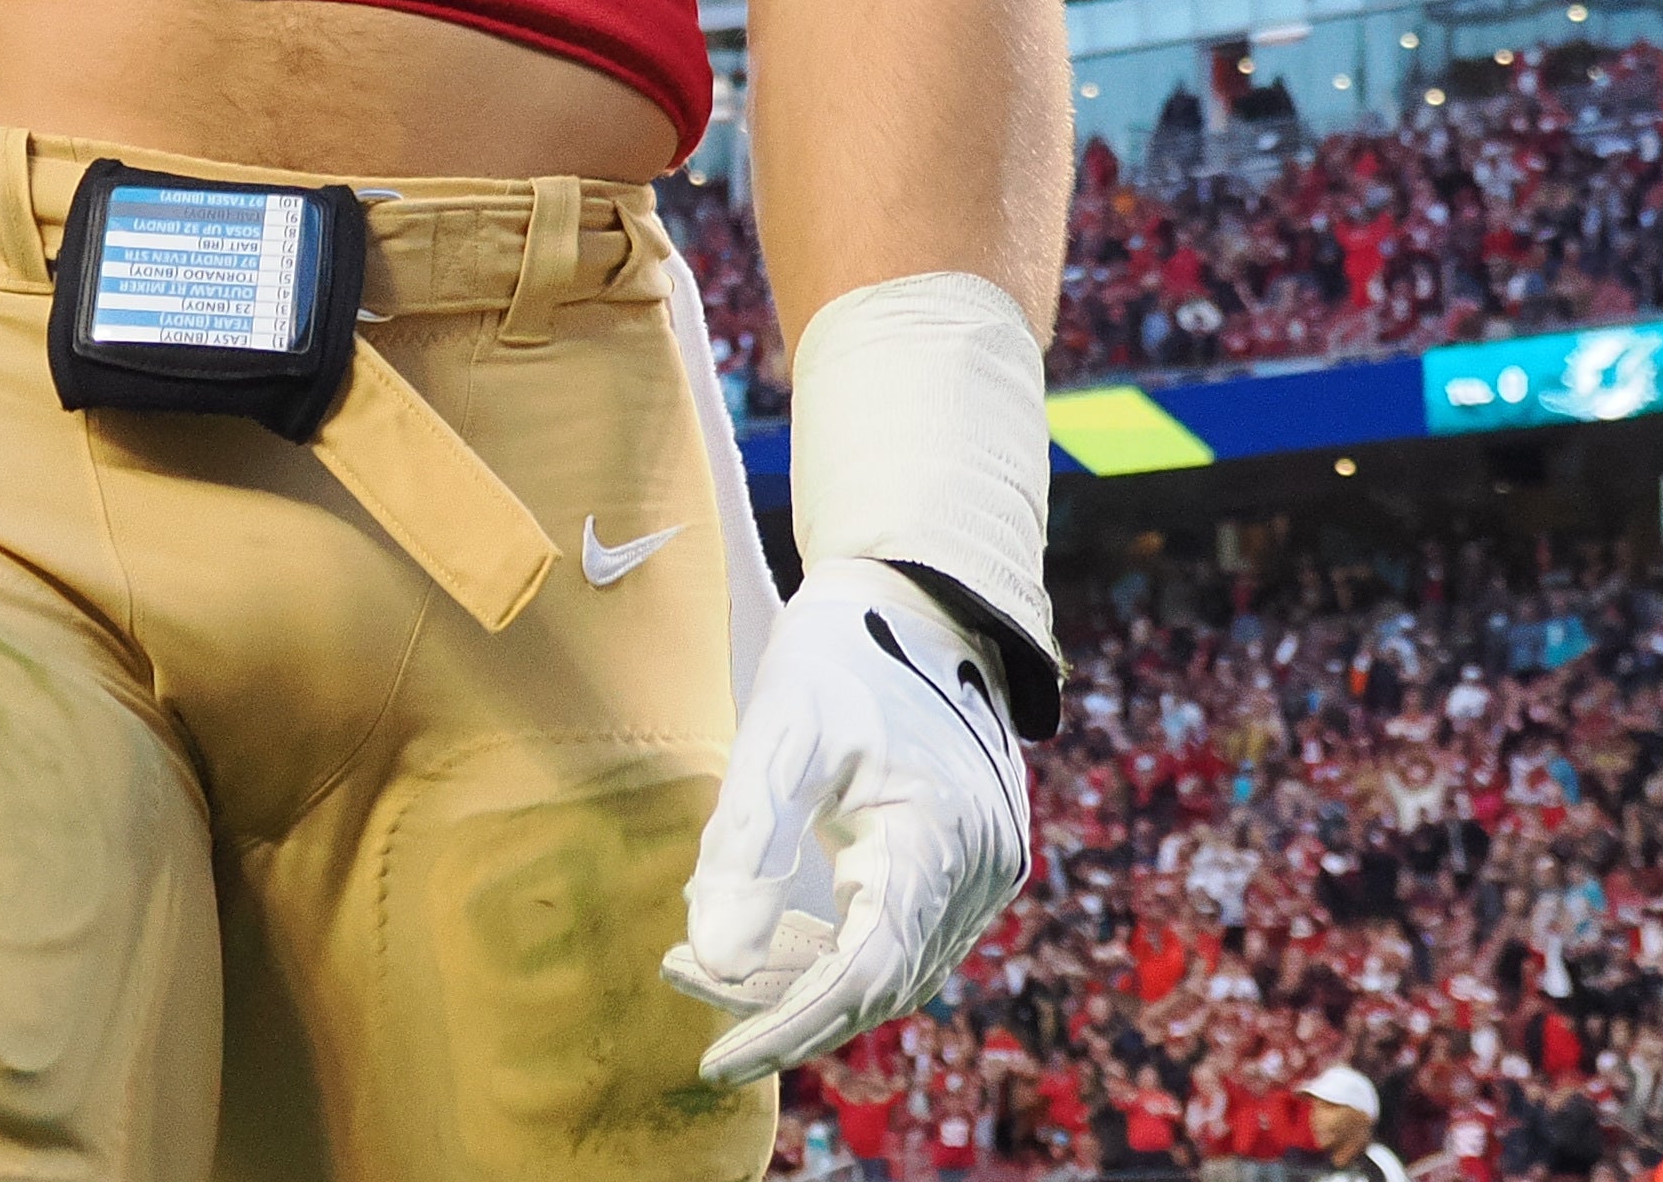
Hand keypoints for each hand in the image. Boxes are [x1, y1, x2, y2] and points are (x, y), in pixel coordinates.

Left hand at [660, 557, 1030, 1089]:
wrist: (915, 599)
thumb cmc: (841, 655)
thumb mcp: (779, 733)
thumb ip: (744, 845)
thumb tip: (709, 956)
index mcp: (937, 840)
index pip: (860, 976)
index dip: (786, 1027)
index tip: (714, 1062)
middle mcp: (977, 871)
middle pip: (874, 984)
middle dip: (777, 1002)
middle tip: (680, 979)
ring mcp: (983, 872)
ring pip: (887, 969)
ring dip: (799, 977)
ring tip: (699, 956)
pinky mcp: (970, 864)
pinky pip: (900, 936)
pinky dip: (833, 948)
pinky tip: (766, 932)